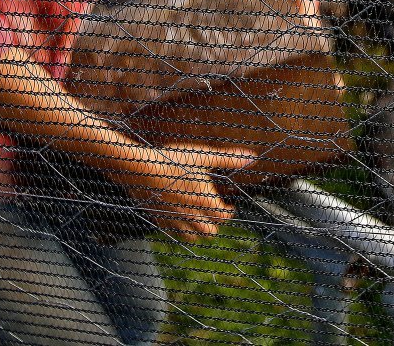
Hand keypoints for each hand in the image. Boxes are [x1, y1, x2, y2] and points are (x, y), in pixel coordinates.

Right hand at [121, 144, 255, 239]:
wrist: (140, 168)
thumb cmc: (173, 160)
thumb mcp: (203, 156)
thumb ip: (228, 158)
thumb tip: (253, 157)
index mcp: (206, 202)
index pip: (224, 217)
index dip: (229, 212)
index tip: (230, 207)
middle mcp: (192, 215)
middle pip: (210, 232)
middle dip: (215, 224)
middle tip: (214, 212)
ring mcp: (174, 220)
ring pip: (192, 236)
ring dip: (198, 230)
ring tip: (199, 218)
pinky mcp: (159, 220)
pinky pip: (173, 233)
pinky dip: (179, 229)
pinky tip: (179, 217)